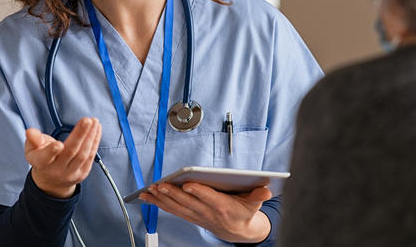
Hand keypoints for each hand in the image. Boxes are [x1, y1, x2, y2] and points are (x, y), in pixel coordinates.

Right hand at [24, 117, 101, 198]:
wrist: (52, 180)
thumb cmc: (42, 158)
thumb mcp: (32, 149)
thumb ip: (33, 139)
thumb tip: (30, 131)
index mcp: (41, 163)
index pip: (45, 158)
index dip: (51, 151)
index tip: (59, 144)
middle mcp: (57, 170)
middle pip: (70, 152)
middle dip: (80, 135)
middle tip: (87, 120)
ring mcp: (71, 173)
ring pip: (83, 154)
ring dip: (91, 136)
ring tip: (94, 122)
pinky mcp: (82, 173)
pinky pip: (91, 156)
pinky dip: (95, 142)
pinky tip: (96, 130)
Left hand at [139, 182, 271, 242]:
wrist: (238, 231)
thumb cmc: (244, 212)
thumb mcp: (255, 203)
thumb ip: (259, 195)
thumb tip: (266, 190)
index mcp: (223, 206)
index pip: (209, 198)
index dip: (198, 191)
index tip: (188, 184)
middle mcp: (207, 212)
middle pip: (188, 202)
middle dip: (173, 194)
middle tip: (160, 185)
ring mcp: (197, 215)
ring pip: (177, 207)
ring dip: (162, 199)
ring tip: (149, 190)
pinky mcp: (190, 216)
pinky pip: (173, 210)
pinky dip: (160, 204)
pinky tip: (149, 197)